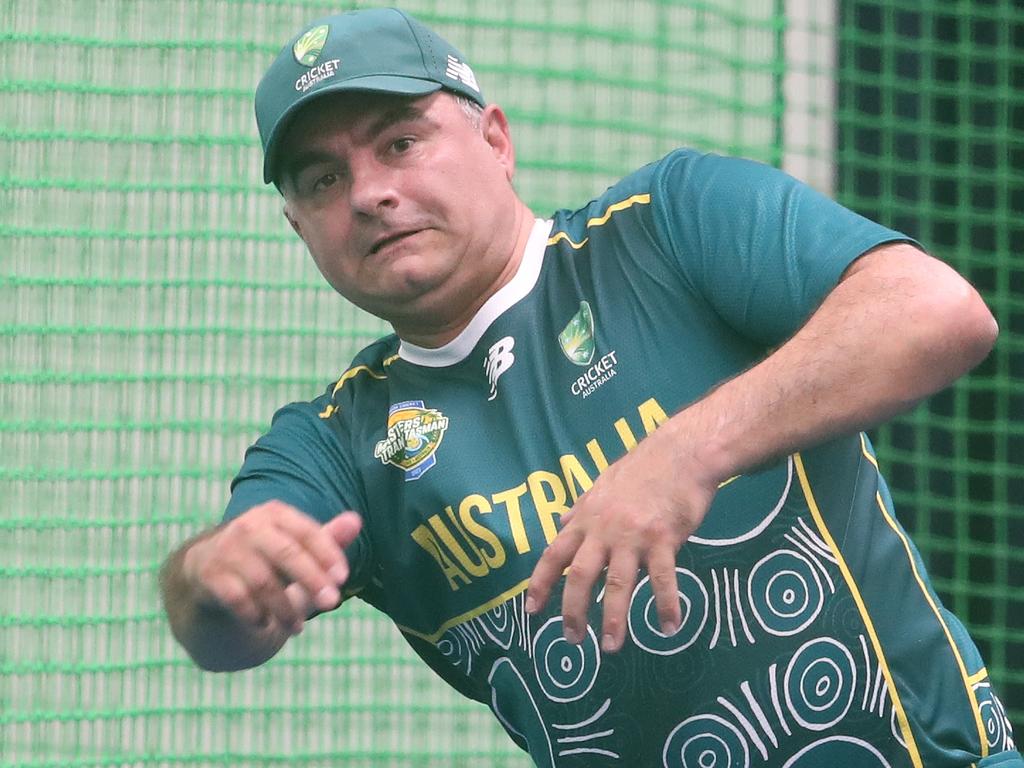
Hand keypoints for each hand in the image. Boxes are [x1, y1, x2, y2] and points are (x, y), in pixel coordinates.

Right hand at [183, 501, 361, 635]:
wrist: (206, 573)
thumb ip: (326, 539)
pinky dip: (255, 614)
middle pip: (287, 553)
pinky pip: (237, 598)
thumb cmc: (265, 559)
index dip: (328, 554)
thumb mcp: (295, 547)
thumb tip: (356, 521)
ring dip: (285, 609)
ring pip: (264, 582)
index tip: (342, 578)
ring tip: (298, 627)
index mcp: (275, 514)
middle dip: (312, 580)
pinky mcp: (208, 575)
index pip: (307, 532)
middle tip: (331, 603)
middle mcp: (249, 526)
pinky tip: (265, 623)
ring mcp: (226, 550)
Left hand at [525, 425, 716, 653]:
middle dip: (573, 611)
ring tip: (611, 647)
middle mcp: (604, 530)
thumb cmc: (642, 469)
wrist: (681, 454)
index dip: (540, 583)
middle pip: (580, 575)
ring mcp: (634, 535)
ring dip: (614, 618)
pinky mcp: (664, 539)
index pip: (554, 554)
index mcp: (586, 518)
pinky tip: (669, 627)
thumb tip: (560, 522)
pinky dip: (666, 605)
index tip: (531, 611)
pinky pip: (663, 578)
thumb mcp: (602, 486)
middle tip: (572, 639)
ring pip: (618, 583)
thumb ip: (581, 509)